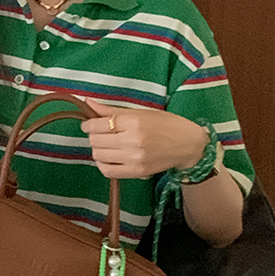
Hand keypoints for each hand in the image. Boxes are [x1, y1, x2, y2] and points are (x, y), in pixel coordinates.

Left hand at [80, 98, 207, 178]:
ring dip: (97, 149)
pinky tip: (108, 157)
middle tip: (99, 133)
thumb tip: (87, 102)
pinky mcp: (137, 173)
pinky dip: (103, 164)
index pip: (99, 125)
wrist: (187, 145)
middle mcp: (132, 142)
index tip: (88, 123)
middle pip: (96, 141)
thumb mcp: (139, 112)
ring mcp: (134, 159)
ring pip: (99, 155)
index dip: (88, 124)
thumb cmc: (165, 123)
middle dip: (93, 136)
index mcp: (133, 122)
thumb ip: (111, 110)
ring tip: (105, 144)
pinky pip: (108, 171)